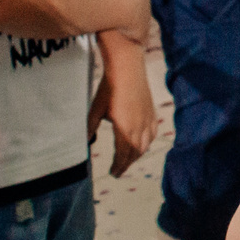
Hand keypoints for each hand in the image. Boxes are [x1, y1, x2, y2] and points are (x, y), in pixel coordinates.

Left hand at [98, 17, 158, 178]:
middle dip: (127, 163)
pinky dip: (147, 143)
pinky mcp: (152, 112)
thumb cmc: (110, 87)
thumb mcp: (96, 109)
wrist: (128, 67)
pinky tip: (144, 143)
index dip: (118, 166)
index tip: (113, 172)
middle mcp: (139, 128)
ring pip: (145, 145)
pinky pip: (153, 134)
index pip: (122, 155)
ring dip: (136, 155)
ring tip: (129, 159)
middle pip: (135, 153)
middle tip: (119, 170)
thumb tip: (86, 140)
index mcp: (124, 129)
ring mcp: (148, 120)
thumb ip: (91, 127)